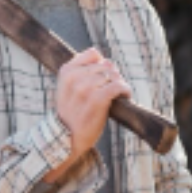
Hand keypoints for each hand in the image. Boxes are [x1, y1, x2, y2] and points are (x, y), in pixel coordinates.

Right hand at [45, 48, 131, 182]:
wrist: (66, 138)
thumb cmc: (71, 114)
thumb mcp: (67, 89)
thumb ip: (80, 72)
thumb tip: (104, 60)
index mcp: (66, 71)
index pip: (93, 54)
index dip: (103, 64)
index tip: (105, 77)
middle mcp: (75, 77)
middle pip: (106, 65)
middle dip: (113, 76)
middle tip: (114, 89)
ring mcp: (85, 88)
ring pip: (113, 75)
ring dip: (120, 84)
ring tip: (119, 94)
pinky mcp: (97, 100)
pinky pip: (118, 86)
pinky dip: (125, 90)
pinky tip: (125, 97)